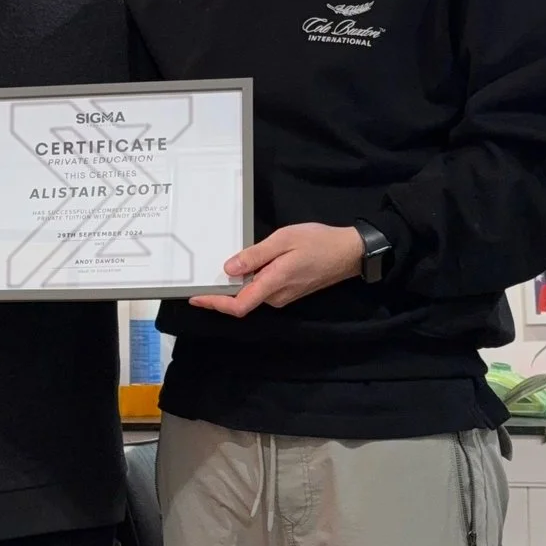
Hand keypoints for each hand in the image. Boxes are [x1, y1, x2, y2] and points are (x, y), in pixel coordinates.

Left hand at [190, 222, 365, 316]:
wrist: (349, 252)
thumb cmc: (318, 242)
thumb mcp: (284, 240)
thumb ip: (256, 255)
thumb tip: (229, 269)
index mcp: (273, 284)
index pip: (239, 305)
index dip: (215, 303)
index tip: (196, 298)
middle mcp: (276, 297)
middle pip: (241, 301)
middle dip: (220, 292)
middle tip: (200, 279)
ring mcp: (283, 296)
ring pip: (252, 295)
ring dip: (235, 286)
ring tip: (218, 270)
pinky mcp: (288, 291)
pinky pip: (262, 290)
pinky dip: (249, 282)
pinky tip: (244, 268)